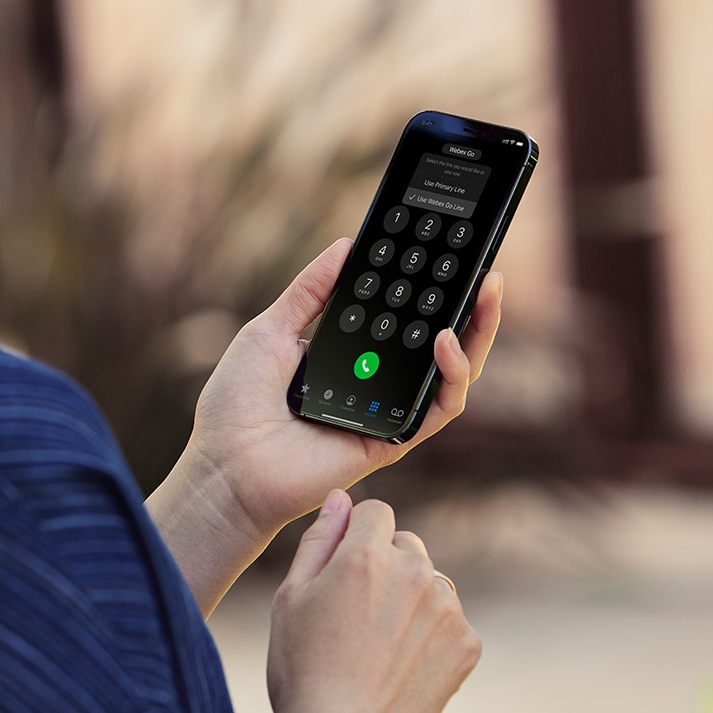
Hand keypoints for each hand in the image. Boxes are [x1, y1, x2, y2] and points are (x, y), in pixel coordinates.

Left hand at [177, 238, 503, 541]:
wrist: (225, 467)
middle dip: (471, 308)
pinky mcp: (392, 441)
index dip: (428, 289)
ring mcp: (387, 413)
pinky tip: (447, 342)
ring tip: (483, 295)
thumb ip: (310, 290)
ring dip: (477, 335)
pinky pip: (438, 408)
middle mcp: (375, 383)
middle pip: (439, 344)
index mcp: (350, 357)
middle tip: (486, 271)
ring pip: (451, 374)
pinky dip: (452, 375)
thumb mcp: (270, 330)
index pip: (402, 319)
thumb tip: (345, 245)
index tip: (446, 252)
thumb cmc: (236, 405)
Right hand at [262, 491, 480, 712]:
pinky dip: (430, 636)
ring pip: (429, 582)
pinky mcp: (467, 644)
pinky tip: (401, 665)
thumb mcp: (291, 598)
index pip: (375, 511)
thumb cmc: (304, 671)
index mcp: (366, 556)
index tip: (343, 571)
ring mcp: (446, 609)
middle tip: (356, 615)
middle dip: (384, 566)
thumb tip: (340, 498)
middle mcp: (414, 573)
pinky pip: (449, 620)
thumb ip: (319, 539)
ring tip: (378, 647)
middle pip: (405, 544)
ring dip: (410, 599)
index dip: (356, 536)